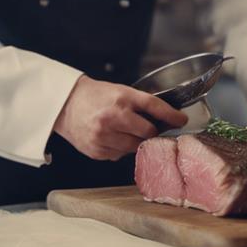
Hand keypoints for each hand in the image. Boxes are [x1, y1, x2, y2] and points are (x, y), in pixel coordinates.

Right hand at [53, 76, 187, 160]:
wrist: (65, 105)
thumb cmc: (95, 96)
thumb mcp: (119, 91)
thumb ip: (139, 104)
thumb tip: (165, 119)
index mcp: (121, 98)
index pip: (154, 107)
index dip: (171, 115)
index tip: (182, 120)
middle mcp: (113, 117)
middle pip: (148, 132)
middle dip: (152, 131)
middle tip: (151, 128)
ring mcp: (104, 136)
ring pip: (136, 147)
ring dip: (137, 141)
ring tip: (127, 131)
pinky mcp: (97, 151)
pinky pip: (120, 155)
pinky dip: (122, 148)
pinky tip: (113, 137)